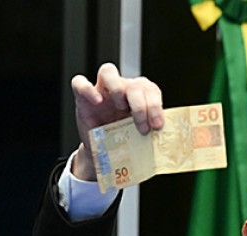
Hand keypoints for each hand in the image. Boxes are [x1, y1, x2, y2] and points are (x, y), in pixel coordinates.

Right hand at [70, 63, 163, 179]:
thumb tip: (166, 138)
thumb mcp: (140, 136)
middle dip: (141, 106)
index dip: (156, 106)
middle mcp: (121, 89)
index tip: (157, 126)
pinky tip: (97, 101)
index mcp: (139, 96)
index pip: (150, 89)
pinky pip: (80, 83)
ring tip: (120, 108)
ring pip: (108, 72)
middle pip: (133, 83)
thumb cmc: (123, 141)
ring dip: (118, 89)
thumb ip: (150, 130)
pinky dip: (88, 89)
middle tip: (142, 127)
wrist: (104, 152)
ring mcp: (101, 90)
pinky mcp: (82, 97)